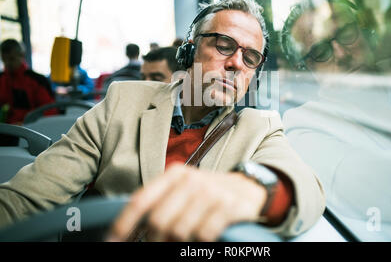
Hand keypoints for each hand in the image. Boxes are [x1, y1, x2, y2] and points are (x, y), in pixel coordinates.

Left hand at [107, 163, 266, 241]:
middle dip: (155, 240)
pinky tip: (203, 240)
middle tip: (161, 245)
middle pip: (158, 221)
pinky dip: (200, 244)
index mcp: (175, 175)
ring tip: (186, 241)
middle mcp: (191, 180)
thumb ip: (161, 201)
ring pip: (179, 231)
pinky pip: (203, 235)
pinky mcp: (228, 206)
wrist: (250, 188)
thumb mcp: (185, 189)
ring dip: (179, 244)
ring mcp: (211, 193)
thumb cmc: (211, 192)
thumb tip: (133, 227)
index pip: (141, 200)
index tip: (112, 242)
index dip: (123, 224)